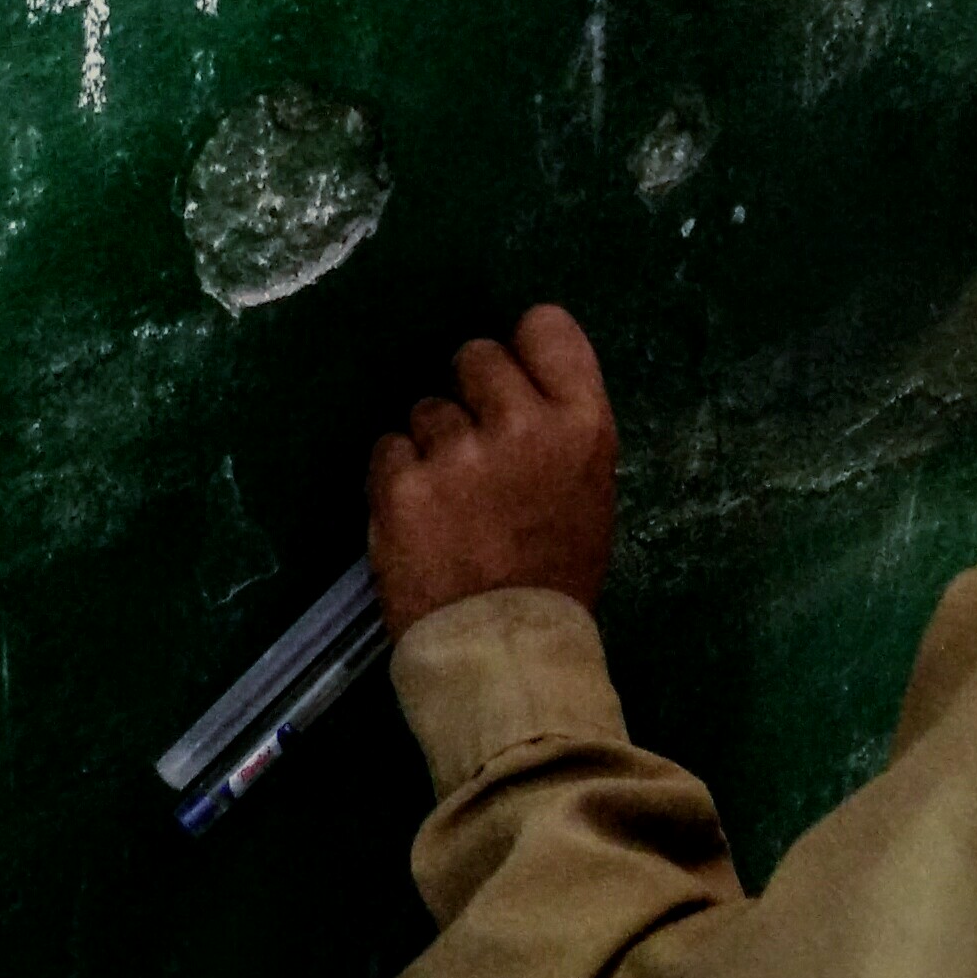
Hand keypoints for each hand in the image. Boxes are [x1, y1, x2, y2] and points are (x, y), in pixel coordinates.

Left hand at [367, 305, 618, 629]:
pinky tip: (418, 519)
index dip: (523, 349)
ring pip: (425, 408)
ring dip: (431, 444)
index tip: (515, 380)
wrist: (505, 651)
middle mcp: (523, 425)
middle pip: (475, 355)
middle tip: (477, 452)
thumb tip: (518, 387)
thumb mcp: (589, 492)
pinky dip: (396, 479)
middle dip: (470, 396)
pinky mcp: (403, 483)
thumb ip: (559, 430)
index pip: (546, 326)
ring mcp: (458, 452)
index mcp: (582, 425)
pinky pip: (388, 449)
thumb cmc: (554, 575)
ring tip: (450, 502)